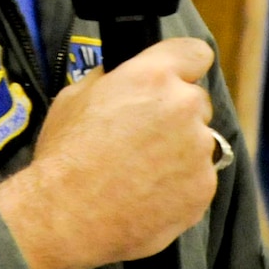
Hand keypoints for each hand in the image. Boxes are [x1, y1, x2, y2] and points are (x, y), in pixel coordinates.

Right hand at [0, 37, 218, 268]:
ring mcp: (198, 149)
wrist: (67, 216)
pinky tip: (148, 194)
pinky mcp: (203, 188)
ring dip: (180, 151)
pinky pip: (199, 178)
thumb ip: (110, 79)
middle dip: (176, 114)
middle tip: (144, 136)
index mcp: (153, 76)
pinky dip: (181, 184)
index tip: (174, 78)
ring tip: (142, 171)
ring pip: (200, 142)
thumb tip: (119, 76)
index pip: (195, 52)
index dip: (183, 66)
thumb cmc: (66, 155)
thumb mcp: (75, 96)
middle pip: (195, 101)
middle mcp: (183, 106)